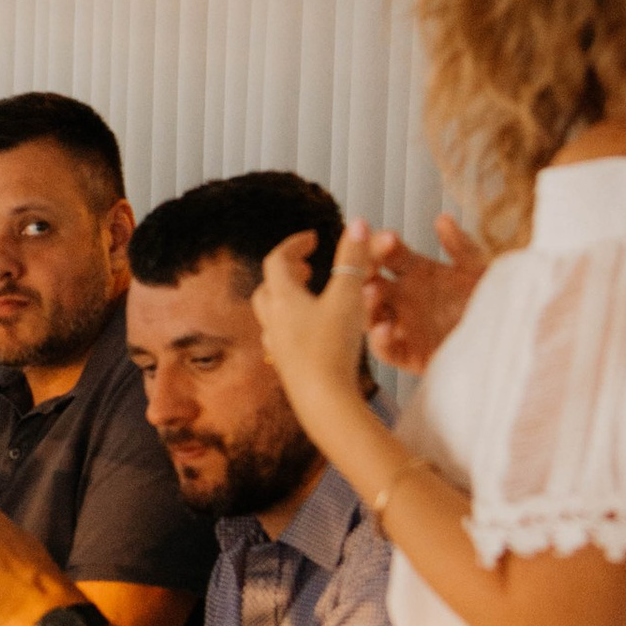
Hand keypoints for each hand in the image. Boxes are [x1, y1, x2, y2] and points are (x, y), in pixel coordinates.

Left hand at [252, 226, 374, 435]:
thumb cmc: (332, 349)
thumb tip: (357, 223)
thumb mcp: (349, 296)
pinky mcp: (288, 367)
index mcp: (282, 299)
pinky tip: (314, 333)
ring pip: (273, 314)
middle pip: (269, 288)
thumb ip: (353, 259)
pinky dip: (295, 327)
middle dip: (287, 272)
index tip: (311, 239)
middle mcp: (273, 321)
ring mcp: (278, 346)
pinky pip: (283, 339)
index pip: (277, 260)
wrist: (323, 401)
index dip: (293, 244)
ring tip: (312, 297)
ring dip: (288, 300)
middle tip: (308, 268)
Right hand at [361, 215, 486, 372]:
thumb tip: (442, 219)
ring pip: (371, 314)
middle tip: (368, 264)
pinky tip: (385, 329)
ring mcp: (404, 326)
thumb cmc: (496, 302)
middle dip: (364, 272)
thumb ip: (462, 247)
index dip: (382, 245)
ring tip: (371, 291)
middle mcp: (405, 298)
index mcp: (417, 273)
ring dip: (366, 303)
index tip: (387, 238)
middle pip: (370, 282)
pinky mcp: (410, 355)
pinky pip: (387, 350)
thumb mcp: (481, 270)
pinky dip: (380, 341)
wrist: (511, 338)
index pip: (387, 254)